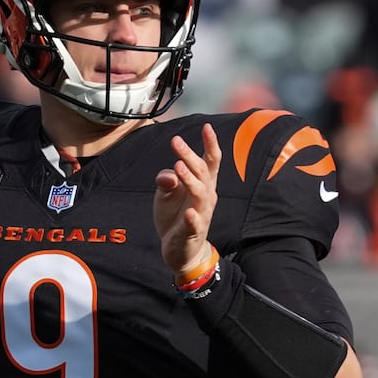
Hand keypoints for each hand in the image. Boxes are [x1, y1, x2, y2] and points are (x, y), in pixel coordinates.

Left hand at [153, 123, 219, 279]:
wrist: (180, 251)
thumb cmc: (176, 217)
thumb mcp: (166, 195)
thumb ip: (167, 180)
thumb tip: (168, 173)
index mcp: (203, 185)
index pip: (210, 161)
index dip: (210, 144)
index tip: (206, 126)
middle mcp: (206, 197)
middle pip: (203, 173)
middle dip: (190, 156)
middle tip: (176, 141)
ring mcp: (201, 215)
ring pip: (200, 194)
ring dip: (190, 180)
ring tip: (178, 167)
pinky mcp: (192, 233)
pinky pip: (195, 224)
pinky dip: (192, 218)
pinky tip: (188, 212)